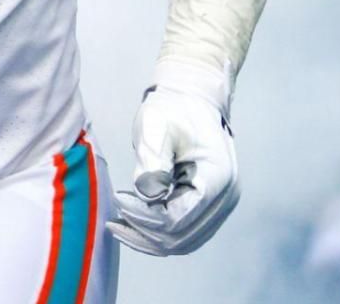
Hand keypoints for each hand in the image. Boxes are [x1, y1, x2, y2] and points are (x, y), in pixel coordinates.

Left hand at [107, 60, 239, 256]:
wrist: (191, 98)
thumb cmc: (171, 109)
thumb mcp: (155, 127)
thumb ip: (152, 161)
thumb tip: (148, 196)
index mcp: (215, 178)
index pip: (177, 219)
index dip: (144, 217)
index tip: (119, 199)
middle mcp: (225, 197)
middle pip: (181, 238)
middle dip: (144, 232)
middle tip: (114, 219)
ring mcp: (221, 204)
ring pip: (184, 241)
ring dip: (150, 239)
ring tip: (119, 225)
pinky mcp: (211, 205)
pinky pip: (186, 232)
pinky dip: (160, 233)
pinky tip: (134, 223)